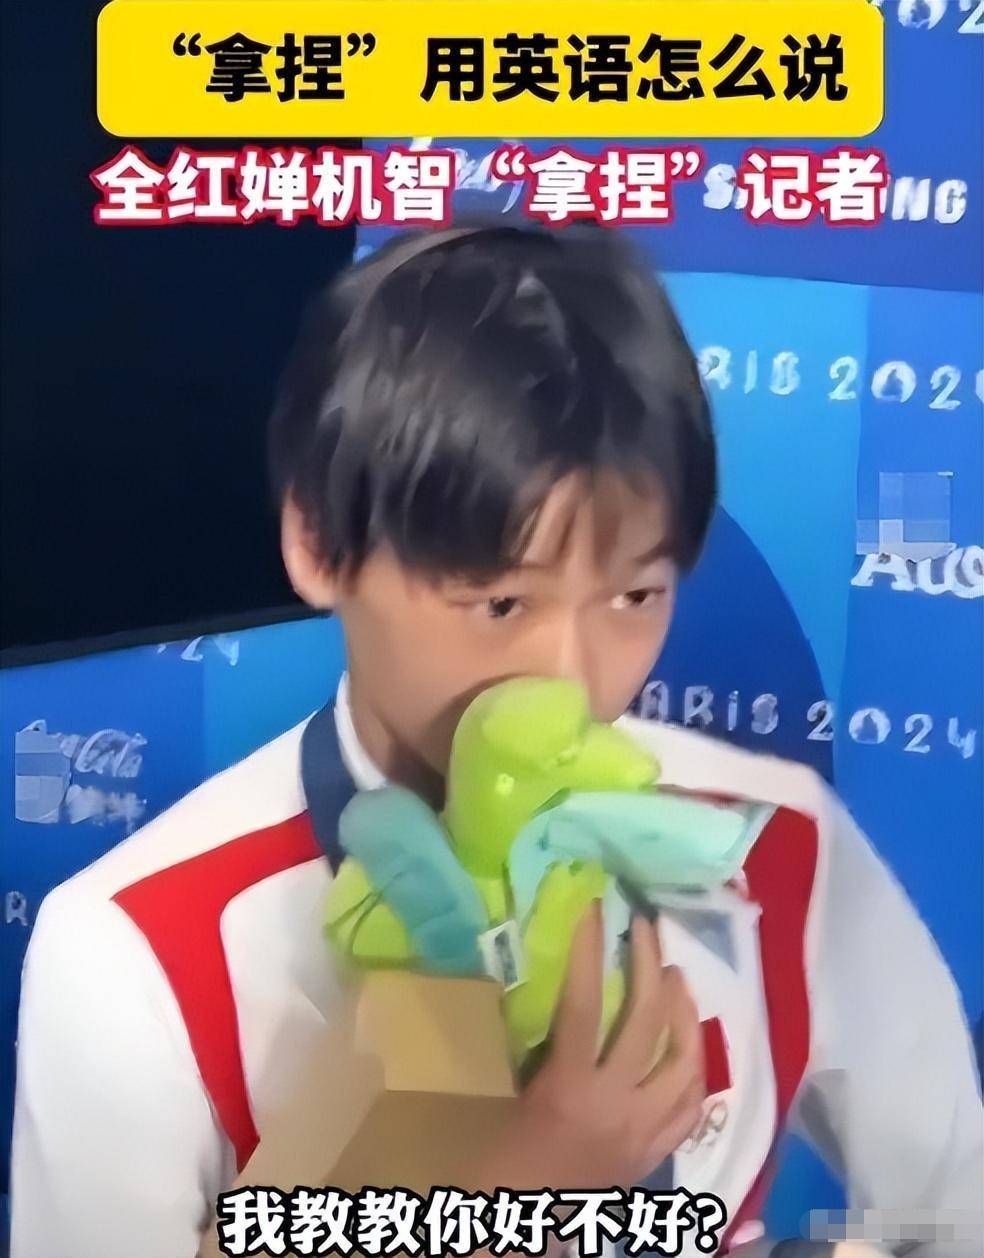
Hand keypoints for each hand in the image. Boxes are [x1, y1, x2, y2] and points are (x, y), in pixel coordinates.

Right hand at [472, 900, 704, 1188]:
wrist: (514, 1233)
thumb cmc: (497, 1162)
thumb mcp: (514, 1093)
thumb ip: (546, 1047)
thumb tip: (569, 994)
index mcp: (568, 1090)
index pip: (585, 1005)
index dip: (592, 952)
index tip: (596, 910)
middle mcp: (615, 1106)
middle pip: (646, 1023)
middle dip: (651, 966)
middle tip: (648, 929)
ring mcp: (643, 1133)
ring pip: (686, 1064)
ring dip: (685, 1014)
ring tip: (678, 979)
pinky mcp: (654, 1155)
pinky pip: (691, 1107)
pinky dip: (695, 1070)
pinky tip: (689, 1046)